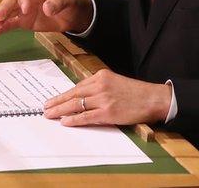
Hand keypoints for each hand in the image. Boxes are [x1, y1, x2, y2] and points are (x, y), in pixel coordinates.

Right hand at [0, 0, 92, 36]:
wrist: (74, 14)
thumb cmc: (71, 1)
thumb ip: (58, 3)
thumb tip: (46, 9)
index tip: (25, 10)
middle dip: (5, 8)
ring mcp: (23, 8)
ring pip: (8, 12)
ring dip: (0, 19)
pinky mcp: (23, 20)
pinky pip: (11, 23)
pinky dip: (3, 28)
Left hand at [43, 70, 171, 125]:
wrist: (153, 99)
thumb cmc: (136, 92)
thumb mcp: (115, 82)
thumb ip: (99, 87)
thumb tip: (82, 97)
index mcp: (101, 76)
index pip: (77, 86)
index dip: (64, 94)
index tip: (53, 99)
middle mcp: (100, 85)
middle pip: (73, 95)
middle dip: (57, 101)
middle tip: (45, 107)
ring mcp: (103, 99)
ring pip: (76, 105)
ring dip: (60, 110)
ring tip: (50, 115)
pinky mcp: (108, 113)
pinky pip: (86, 117)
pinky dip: (73, 120)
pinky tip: (64, 122)